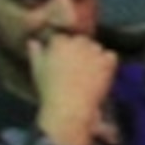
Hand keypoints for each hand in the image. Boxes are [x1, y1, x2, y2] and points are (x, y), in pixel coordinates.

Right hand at [27, 30, 118, 144]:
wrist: (70, 106)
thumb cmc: (50, 90)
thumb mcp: (37, 70)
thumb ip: (36, 53)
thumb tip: (33, 41)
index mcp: (59, 42)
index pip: (64, 38)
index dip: (65, 49)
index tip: (65, 62)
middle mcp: (77, 43)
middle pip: (82, 40)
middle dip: (81, 51)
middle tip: (79, 68)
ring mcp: (94, 51)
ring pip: (97, 47)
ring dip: (95, 56)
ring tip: (89, 73)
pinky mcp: (107, 61)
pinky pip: (111, 55)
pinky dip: (108, 63)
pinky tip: (101, 74)